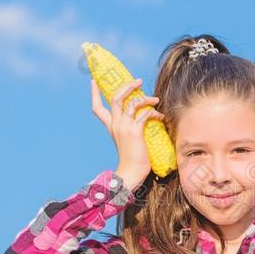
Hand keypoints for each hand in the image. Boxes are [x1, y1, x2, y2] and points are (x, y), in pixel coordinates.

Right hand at [90, 77, 163, 191]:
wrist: (131, 173)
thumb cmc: (133, 159)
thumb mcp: (128, 140)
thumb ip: (132, 128)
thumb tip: (144, 117)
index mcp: (111, 127)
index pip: (97, 108)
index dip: (94, 93)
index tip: (94, 81)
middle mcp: (115, 125)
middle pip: (115, 98)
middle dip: (127, 86)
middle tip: (138, 80)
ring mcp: (124, 127)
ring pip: (131, 103)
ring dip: (145, 98)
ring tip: (155, 99)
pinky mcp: (135, 132)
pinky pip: (144, 115)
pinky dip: (153, 113)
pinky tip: (160, 116)